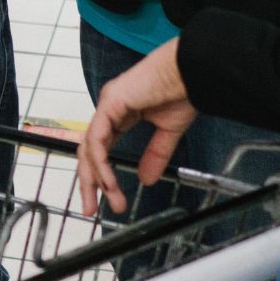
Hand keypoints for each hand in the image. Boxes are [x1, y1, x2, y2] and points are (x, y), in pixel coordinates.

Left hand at [76, 37, 195, 214]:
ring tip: (107, 201)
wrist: (192, 71)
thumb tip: (146, 179)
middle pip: (88, 151)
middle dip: (88, 182)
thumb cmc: (183, 90)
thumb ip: (155, 154)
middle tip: (90, 209)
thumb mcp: (168, 131)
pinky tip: (108, 182)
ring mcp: (106, 106)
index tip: (106, 198)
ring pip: (89, 148)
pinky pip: (98, 140)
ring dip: (96, 178)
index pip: (100, 149)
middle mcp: (108, 110)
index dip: (100, 174)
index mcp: (119, 114)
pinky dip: (101, 163)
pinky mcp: (110, 104)